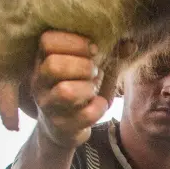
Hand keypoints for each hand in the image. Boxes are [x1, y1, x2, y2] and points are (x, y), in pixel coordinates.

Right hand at [28, 31, 110, 152]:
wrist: (64, 127)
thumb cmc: (79, 89)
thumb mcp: (92, 67)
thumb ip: (110, 52)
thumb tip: (131, 44)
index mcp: (43, 59)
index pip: (47, 41)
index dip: (74, 42)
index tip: (93, 49)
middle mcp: (39, 81)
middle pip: (53, 65)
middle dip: (82, 66)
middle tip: (94, 71)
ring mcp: (48, 105)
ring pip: (65, 91)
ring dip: (87, 87)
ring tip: (93, 89)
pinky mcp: (61, 126)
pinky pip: (85, 115)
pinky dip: (99, 107)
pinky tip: (100, 104)